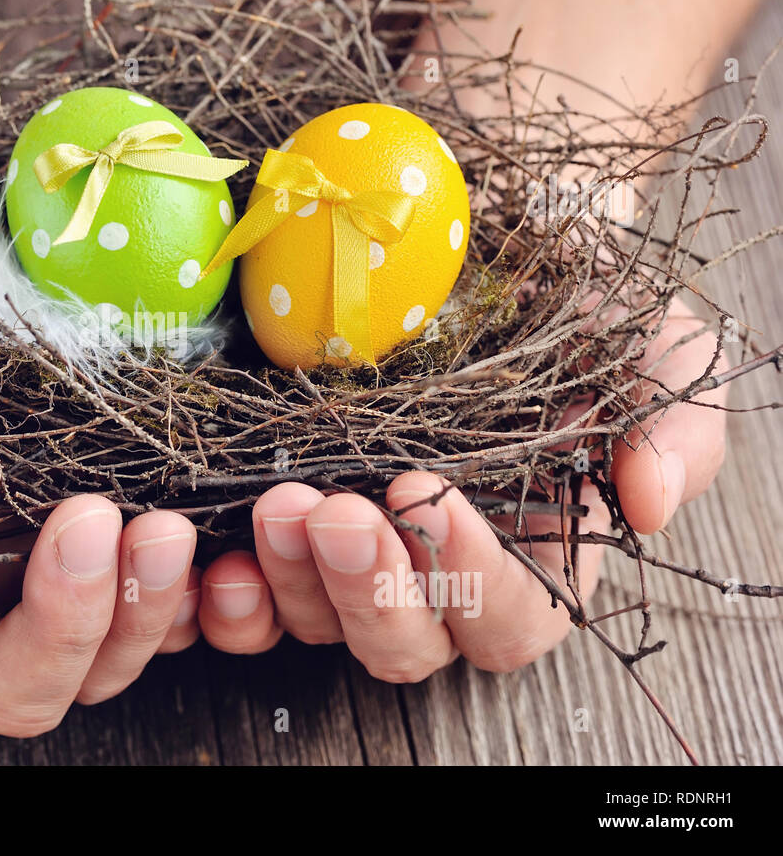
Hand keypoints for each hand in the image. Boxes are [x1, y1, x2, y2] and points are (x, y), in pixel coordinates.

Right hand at [0, 294, 201, 734]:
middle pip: (3, 689)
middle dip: (60, 621)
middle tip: (96, 520)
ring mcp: (7, 606)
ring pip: (86, 671)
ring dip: (136, 613)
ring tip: (166, 528)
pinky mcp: (70, 572)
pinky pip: (137, 619)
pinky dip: (176, 597)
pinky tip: (206, 540)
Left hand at [194, 296, 726, 678]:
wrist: (474, 248)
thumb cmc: (568, 307)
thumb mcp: (650, 349)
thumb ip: (673, 428)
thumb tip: (647, 505)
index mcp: (532, 557)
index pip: (507, 613)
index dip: (469, 572)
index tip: (426, 489)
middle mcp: (435, 578)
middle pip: (404, 641)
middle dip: (367, 586)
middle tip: (331, 509)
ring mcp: (351, 562)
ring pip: (318, 622)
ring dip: (292, 579)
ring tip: (277, 500)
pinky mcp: (282, 536)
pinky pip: (248, 601)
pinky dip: (230, 595)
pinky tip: (216, 557)